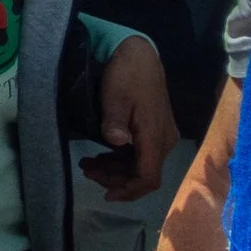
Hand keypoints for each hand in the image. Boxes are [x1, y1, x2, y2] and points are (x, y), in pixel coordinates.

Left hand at [84, 36, 178, 201]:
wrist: (139, 54)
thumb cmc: (127, 75)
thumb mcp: (115, 96)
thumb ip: (115, 121)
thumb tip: (116, 143)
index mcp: (156, 137)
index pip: (148, 177)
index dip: (130, 190)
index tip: (107, 195)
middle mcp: (164, 141)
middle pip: (143, 174)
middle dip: (115, 179)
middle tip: (86, 171)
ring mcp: (160, 135)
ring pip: (140, 165)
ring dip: (115, 170)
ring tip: (88, 165)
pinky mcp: (153, 129)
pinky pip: (139, 153)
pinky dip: (120, 159)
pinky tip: (101, 156)